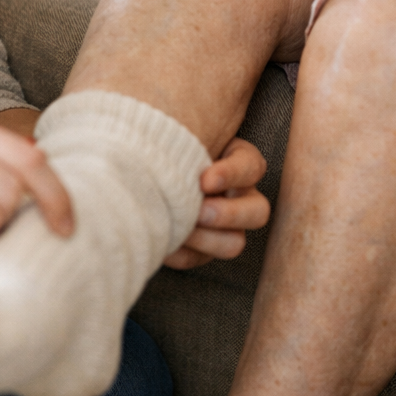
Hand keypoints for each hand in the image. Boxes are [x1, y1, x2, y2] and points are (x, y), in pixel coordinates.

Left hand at [163, 137, 269, 269]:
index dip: (232, 175)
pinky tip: (163, 242)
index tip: (204, 180)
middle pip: (259, 211)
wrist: (136, 175)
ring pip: (236, 243)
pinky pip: (200, 259)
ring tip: (179, 229)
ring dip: (206, 240)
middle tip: (200, 210)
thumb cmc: (160, 146)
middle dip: (229, 214)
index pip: (251, 166)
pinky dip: (181, 253)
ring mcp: (225, 227)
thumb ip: (180, 140)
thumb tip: (172, 136)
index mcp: (237, 160)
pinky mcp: (203, 249)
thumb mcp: (175, 138)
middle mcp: (238, 195)